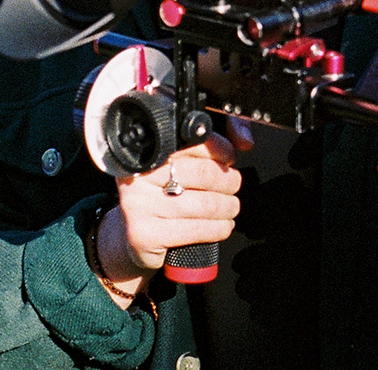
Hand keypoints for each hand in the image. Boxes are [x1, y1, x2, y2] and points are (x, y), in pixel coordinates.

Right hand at [97, 122, 251, 305]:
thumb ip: (212, 144)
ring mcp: (138, 206)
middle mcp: (139, 177)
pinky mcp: (144, 235)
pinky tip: (223, 226)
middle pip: (203, 174)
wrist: (132, 235)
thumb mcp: (180, 164)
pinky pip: (195, 230)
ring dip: (227, 207)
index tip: (229, 157)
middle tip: (233, 185)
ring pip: (204, 204)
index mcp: (148, 153)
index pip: (194, 143)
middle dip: (229, 180)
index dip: (221, 149)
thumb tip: (245, 142)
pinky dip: (218, 228)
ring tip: (231, 207)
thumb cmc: (163, 194)